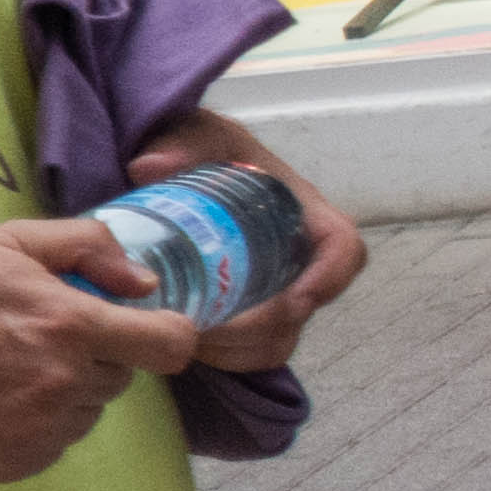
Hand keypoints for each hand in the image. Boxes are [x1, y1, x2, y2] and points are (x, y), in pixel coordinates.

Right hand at [0, 224, 198, 482]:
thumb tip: (145, 284)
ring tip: (6, 370)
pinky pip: (52, 444)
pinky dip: (33, 425)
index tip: (142, 330)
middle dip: (92, 358)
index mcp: (70, 326)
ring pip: (86, 414)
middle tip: (35, 340)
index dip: (165, 334)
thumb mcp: (7, 242)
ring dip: (63, 394)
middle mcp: (62, 385)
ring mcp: (38, 431)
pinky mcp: (14, 463)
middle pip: (120, 379)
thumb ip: (88, 247)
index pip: (169, 345)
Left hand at [126, 121, 366, 372]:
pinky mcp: (243, 311)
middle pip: (304, 309)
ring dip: (239, 349)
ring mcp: (270, 287)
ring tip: (188, 338)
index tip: (298, 300)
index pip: (343, 248)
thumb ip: (178, 142)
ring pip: (277, 338)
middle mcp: (294, 256)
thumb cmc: (199, 147)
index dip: (331, 277)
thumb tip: (147, 166)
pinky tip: (184, 345)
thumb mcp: (196, 132)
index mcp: (299, 211)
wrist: (172, 166)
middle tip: (209, 330)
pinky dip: (224, 357)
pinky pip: (249, 350)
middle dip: (261, 328)